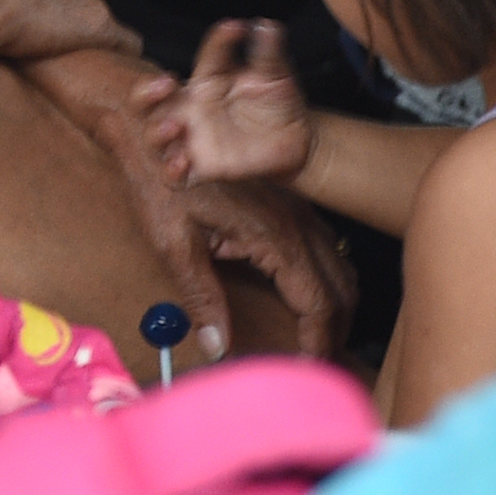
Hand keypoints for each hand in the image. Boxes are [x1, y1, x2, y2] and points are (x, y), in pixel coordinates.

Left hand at [32, 46, 351, 364]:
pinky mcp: (290, 206)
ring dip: (336, 310)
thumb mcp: (175, 242)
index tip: (308, 372)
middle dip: (335, 334)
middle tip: (316, 368)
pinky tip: (311, 303)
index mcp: (275, 235)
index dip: (318, 344)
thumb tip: (218, 347)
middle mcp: (297, 222)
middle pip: (340, 290)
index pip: (318, 304)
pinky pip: (327, 251)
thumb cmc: (161, 181)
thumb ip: (201, 296)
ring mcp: (298, 211)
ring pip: (340, 269)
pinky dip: (329, 284)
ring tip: (316, 344)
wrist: (155, 123)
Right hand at [132, 20, 314, 187]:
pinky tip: (184, 161)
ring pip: (154, 137)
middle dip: (146, 92)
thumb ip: (268, 51)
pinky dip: (172, 170)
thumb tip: (266, 24)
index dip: (220, 40)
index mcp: (208, 79)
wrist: (296, 142)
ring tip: (174, 126)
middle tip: (166, 84)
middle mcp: (192, 107)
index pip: (206, 56)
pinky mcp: (202, 168)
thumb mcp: (276, 75)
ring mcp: (193, 138)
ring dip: (156, 131)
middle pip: (148, 100)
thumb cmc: (277, 102)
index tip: (237, 29)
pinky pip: (175, 176)